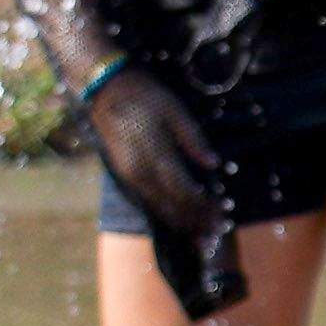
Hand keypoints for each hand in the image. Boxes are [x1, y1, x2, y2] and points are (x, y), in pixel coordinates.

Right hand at [80, 67, 248, 324]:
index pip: (185, 192)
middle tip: (215, 235)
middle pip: (172, 207)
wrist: (103, 90)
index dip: (204, 208)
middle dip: (195, 223)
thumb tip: (214, 165)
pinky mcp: (124, 174)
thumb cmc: (144, 95)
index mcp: (157, 156)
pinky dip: (165, 213)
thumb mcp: (174, 110)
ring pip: (158, 209)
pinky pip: (147, 201)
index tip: (222, 218)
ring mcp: (130, 176)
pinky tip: (177, 218)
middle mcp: (142, 173)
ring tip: (199, 235)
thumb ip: (193, 140)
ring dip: (180, 223)